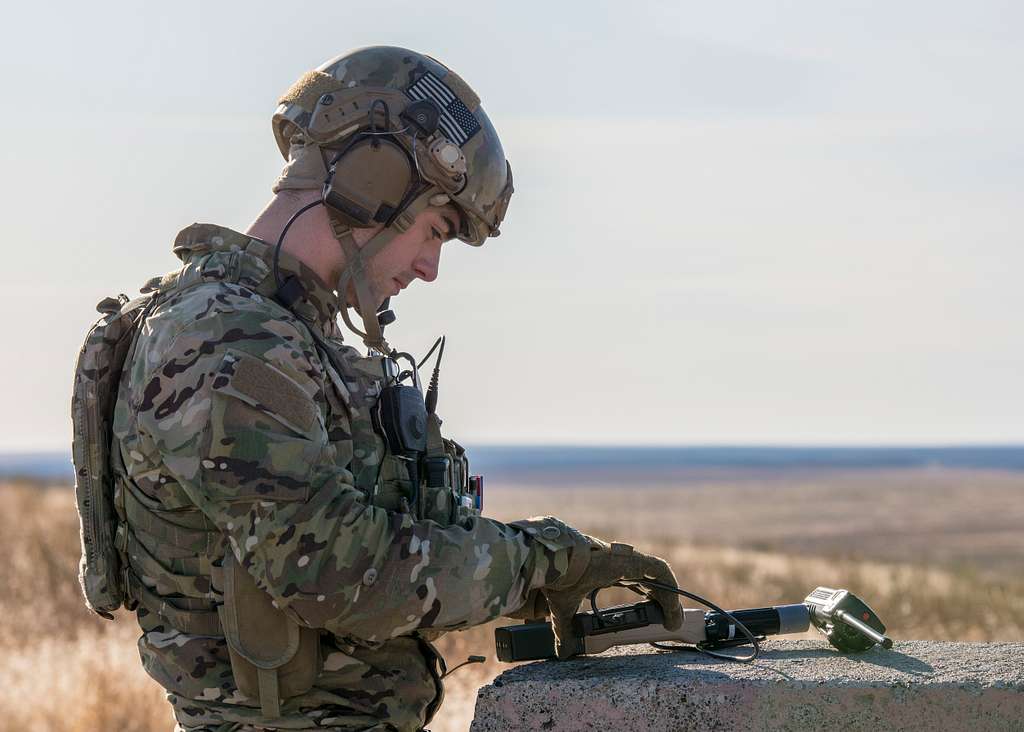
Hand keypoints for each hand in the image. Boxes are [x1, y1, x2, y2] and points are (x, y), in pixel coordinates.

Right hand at [542, 536, 681, 658]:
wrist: (554, 562)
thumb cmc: (558, 578)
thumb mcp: (563, 608)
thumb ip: (565, 629)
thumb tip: (562, 651)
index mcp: (608, 571)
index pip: (636, 582)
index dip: (648, 597)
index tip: (654, 614)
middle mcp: (621, 565)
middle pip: (651, 582)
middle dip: (663, 601)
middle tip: (669, 622)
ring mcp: (628, 561)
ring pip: (659, 577)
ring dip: (669, 599)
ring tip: (674, 622)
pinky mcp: (633, 560)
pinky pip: (660, 570)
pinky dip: (670, 588)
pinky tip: (672, 609)